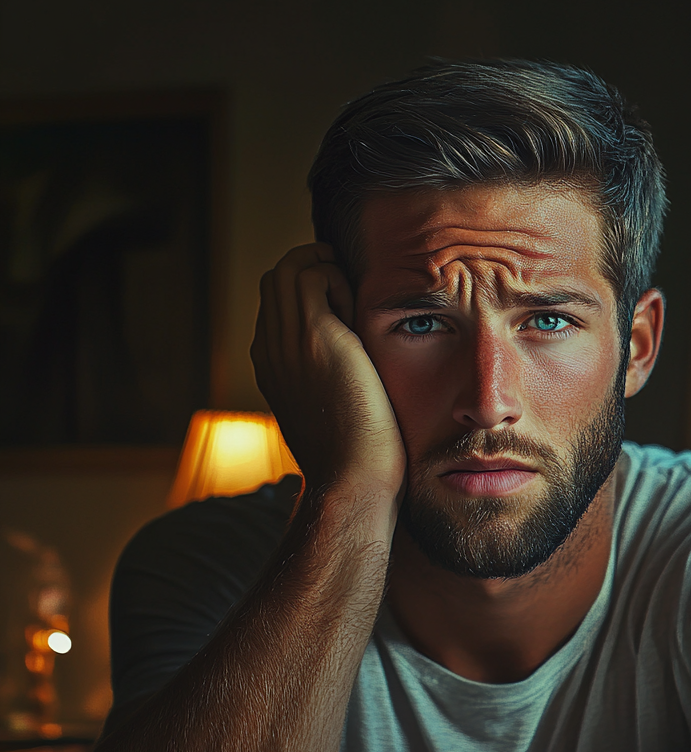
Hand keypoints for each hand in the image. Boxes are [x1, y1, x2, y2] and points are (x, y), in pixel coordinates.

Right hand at [250, 243, 405, 495]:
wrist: (352, 481)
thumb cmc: (355, 458)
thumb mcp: (331, 415)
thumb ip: (327, 384)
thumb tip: (352, 370)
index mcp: (271, 369)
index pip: (275, 307)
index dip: (307, 294)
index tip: (342, 304)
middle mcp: (269, 351)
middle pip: (274, 281)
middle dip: (312, 271)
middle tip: (349, 289)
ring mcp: (287, 342)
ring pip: (287, 271)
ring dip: (324, 272)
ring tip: (354, 300)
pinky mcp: (314, 337)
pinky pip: (311, 275)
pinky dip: (336, 277)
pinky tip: (359, 310)